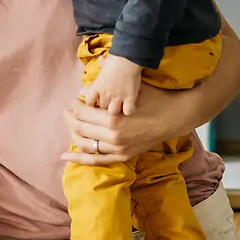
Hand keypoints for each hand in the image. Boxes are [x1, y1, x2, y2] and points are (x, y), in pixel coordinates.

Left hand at [63, 85, 190, 165]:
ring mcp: (118, 149)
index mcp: (113, 120)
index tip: (71, 101)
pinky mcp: (123, 156)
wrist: (174, 118)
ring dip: (73, 134)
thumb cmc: (154, 99)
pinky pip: (96, 161)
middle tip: (67, 111)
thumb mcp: (131, 88)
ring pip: (85, 145)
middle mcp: (113, 137)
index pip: (83, 113)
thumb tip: (87, 79)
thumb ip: (108, 84)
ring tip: (70, 125)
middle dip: (70, 118)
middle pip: (81, 128)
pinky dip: (79, 159)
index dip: (74, 106)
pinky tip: (65, 156)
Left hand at [79, 54, 142, 115]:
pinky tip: (130, 105)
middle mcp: (105, 94)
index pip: (89, 101)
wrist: (127, 59)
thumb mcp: (105, 62)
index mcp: (97, 87)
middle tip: (111, 101)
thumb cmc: (116, 59)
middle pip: (102, 107)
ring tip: (120, 105)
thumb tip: (101, 60)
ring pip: (113, 112)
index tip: (97, 100)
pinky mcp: (130, 98)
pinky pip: (127, 111)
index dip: (93, 102)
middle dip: (106, 105)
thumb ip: (102, 64)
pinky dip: (129, 109)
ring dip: (116, 109)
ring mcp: (117, 97)